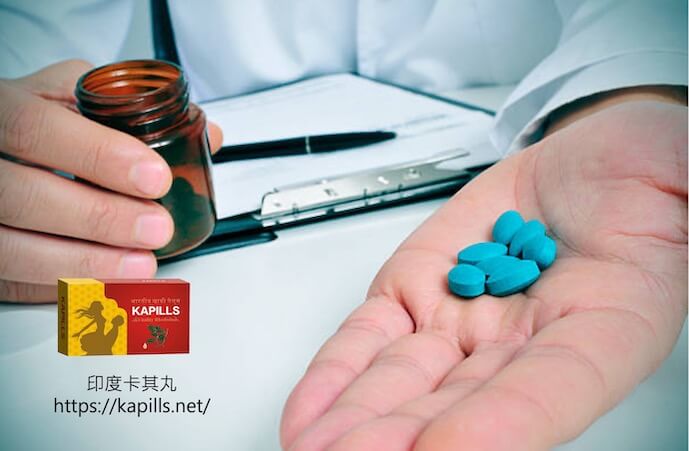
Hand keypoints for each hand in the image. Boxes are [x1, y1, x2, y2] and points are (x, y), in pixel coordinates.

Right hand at [0, 60, 222, 301]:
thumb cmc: (30, 123)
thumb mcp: (70, 98)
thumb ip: (131, 111)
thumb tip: (207, 136)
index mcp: (1, 111)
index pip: (36, 128)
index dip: (97, 155)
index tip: (155, 177)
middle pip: (25, 196)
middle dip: (101, 218)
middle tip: (156, 228)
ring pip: (11, 248)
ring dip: (84, 263)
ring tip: (140, 265)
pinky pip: (10, 280)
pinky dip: (60, 287)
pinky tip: (103, 286)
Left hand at [281, 100, 686, 449]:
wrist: (585, 167)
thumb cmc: (635, 175)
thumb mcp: (678, 169)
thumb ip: (678, 182)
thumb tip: (685, 183)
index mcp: (607, 326)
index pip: (555, 389)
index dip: (504, 424)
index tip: (445, 447)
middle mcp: (527, 341)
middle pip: (461, 407)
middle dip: (401, 438)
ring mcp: (466, 321)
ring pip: (404, 383)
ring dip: (358, 420)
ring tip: (314, 449)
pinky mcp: (418, 291)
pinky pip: (372, 339)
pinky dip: (338, 373)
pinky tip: (310, 411)